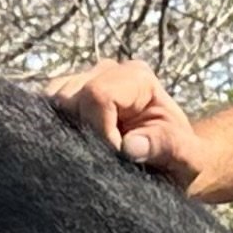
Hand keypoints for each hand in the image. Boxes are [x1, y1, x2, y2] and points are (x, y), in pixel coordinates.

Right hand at [42, 59, 207, 184]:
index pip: (98, 94)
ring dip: (64, 133)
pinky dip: (53, 131)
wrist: (173, 161)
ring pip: (52, 102)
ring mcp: (84, 82)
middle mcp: (107, 71)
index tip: (114, 158)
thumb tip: (130, 147)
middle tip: (98, 160)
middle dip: (79, 132)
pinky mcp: (69, 100)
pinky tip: (70, 150)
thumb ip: (164, 147)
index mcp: (137, 77)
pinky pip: (46, 110)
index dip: (98, 130)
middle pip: (69, 96)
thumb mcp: (186, 156)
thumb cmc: (182, 157)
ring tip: (87, 155)